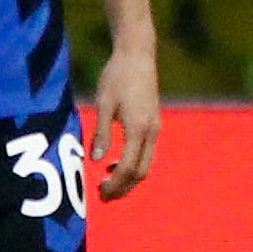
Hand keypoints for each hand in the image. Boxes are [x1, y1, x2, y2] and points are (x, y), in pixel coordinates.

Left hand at [91, 41, 161, 199]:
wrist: (138, 54)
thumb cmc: (117, 76)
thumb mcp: (104, 104)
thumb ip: (101, 133)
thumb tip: (97, 160)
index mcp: (138, 129)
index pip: (129, 168)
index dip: (116, 185)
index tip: (101, 194)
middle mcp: (151, 131)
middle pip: (141, 172)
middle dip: (124, 187)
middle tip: (104, 197)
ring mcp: (155, 128)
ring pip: (146, 164)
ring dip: (128, 178)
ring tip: (108, 183)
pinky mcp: (154, 122)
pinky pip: (146, 153)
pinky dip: (133, 164)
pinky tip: (115, 163)